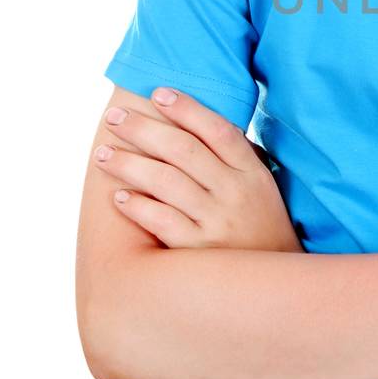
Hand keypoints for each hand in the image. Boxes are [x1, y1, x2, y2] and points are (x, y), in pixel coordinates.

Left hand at [94, 87, 302, 252]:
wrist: (274, 286)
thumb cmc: (258, 224)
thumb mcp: (258, 186)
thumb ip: (233, 157)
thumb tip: (192, 120)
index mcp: (251, 173)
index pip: (218, 130)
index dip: (188, 108)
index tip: (158, 92)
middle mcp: (235, 194)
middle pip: (184, 150)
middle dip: (144, 129)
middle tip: (114, 117)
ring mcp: (218, 223)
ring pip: (167, 183)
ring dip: (130, 164)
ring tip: (103, 154)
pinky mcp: (200, 252)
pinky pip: (163, 223)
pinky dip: (139, 207)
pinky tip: (119, 197)